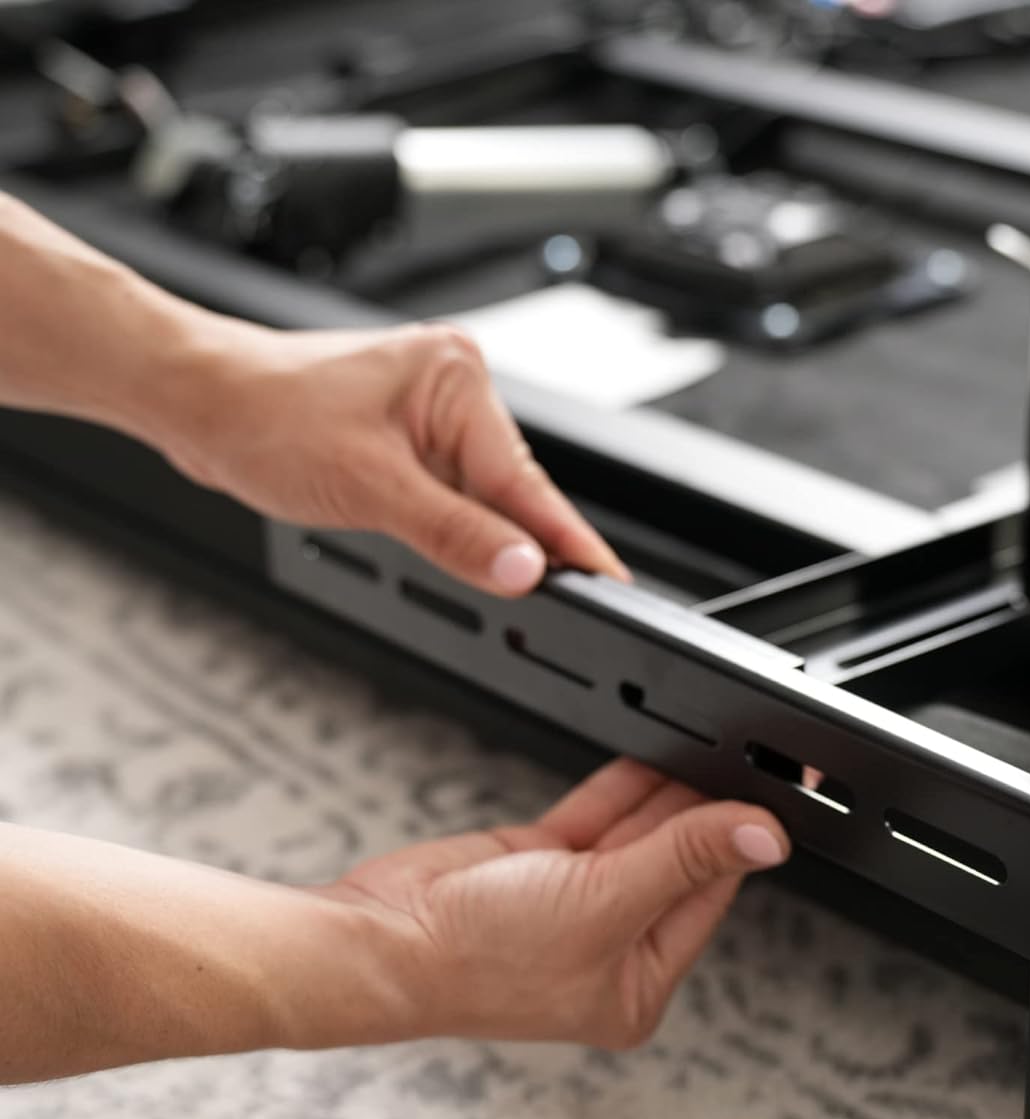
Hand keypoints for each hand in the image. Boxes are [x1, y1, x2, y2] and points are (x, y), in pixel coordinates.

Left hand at [161, 320, 628, 595]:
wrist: (192, 398)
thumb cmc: (262, 415)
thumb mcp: (371, 490)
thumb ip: (457, 535)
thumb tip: (522, 570)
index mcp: (456, 378)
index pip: (529, 482)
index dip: (569, 542)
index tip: (609, 582)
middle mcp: (450, 386)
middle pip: (510, 492)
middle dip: (515, 545)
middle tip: (547, 601)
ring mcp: (426, 412)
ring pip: (479, 499)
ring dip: (471, 537)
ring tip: (441, 557)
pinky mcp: (403, 437)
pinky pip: (448, 494)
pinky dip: (447, 526)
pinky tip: (429, 541)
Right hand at [324, 761, 788, 1050]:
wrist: (381, 939)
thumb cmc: (477, 961)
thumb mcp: (605, 903)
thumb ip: (685, 859)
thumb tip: (762, 838)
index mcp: (636, 987)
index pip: (705, 899)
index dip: (733, 845)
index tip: (761, 798)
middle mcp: (609, 947)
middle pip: (674, 863)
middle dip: (699, 812)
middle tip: (734, 763)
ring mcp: (572, 903)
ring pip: (635, 836)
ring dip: (663, 794)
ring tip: (703, 750)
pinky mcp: (538, 865)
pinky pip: (594, 820)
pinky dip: (619, 788)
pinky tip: (650, 759)